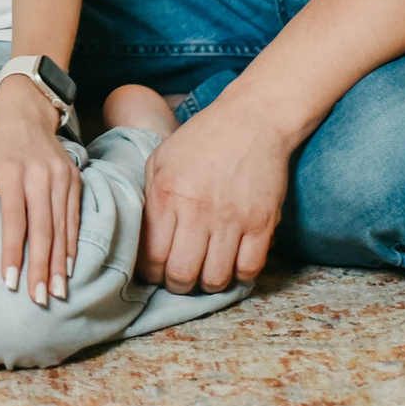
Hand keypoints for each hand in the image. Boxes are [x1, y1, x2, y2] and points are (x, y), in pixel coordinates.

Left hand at [0, 79, 80, 303]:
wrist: (25, 113)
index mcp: (12, 172)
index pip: (14, 220)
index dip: (13, 252)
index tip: (10, 282)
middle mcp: (40, 175)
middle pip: (42, 228)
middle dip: (42, 266)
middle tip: (40, 298)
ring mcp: (61, 177)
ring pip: (61, 226)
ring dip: (61, 262)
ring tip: (58, 292)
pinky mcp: (74, 179)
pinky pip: (74, 217)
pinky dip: (72, 243)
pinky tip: (71, 266)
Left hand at [139, 97, 289, 292]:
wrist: (252, 120)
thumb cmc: (201, 140)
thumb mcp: (160, 160)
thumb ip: (149, 199)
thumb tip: (142, 240)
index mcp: (167, 194)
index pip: (152, 255)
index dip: (150, 273)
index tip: (154, 272)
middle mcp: (197, 210)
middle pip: (182, 275)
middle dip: (177, 285)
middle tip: (178, 279)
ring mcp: (233, 218)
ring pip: (216, 279)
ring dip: (207, 284)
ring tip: (204, 273)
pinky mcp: (263, 222)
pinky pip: (249, 268)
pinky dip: (238, 275)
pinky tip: (231, 263)